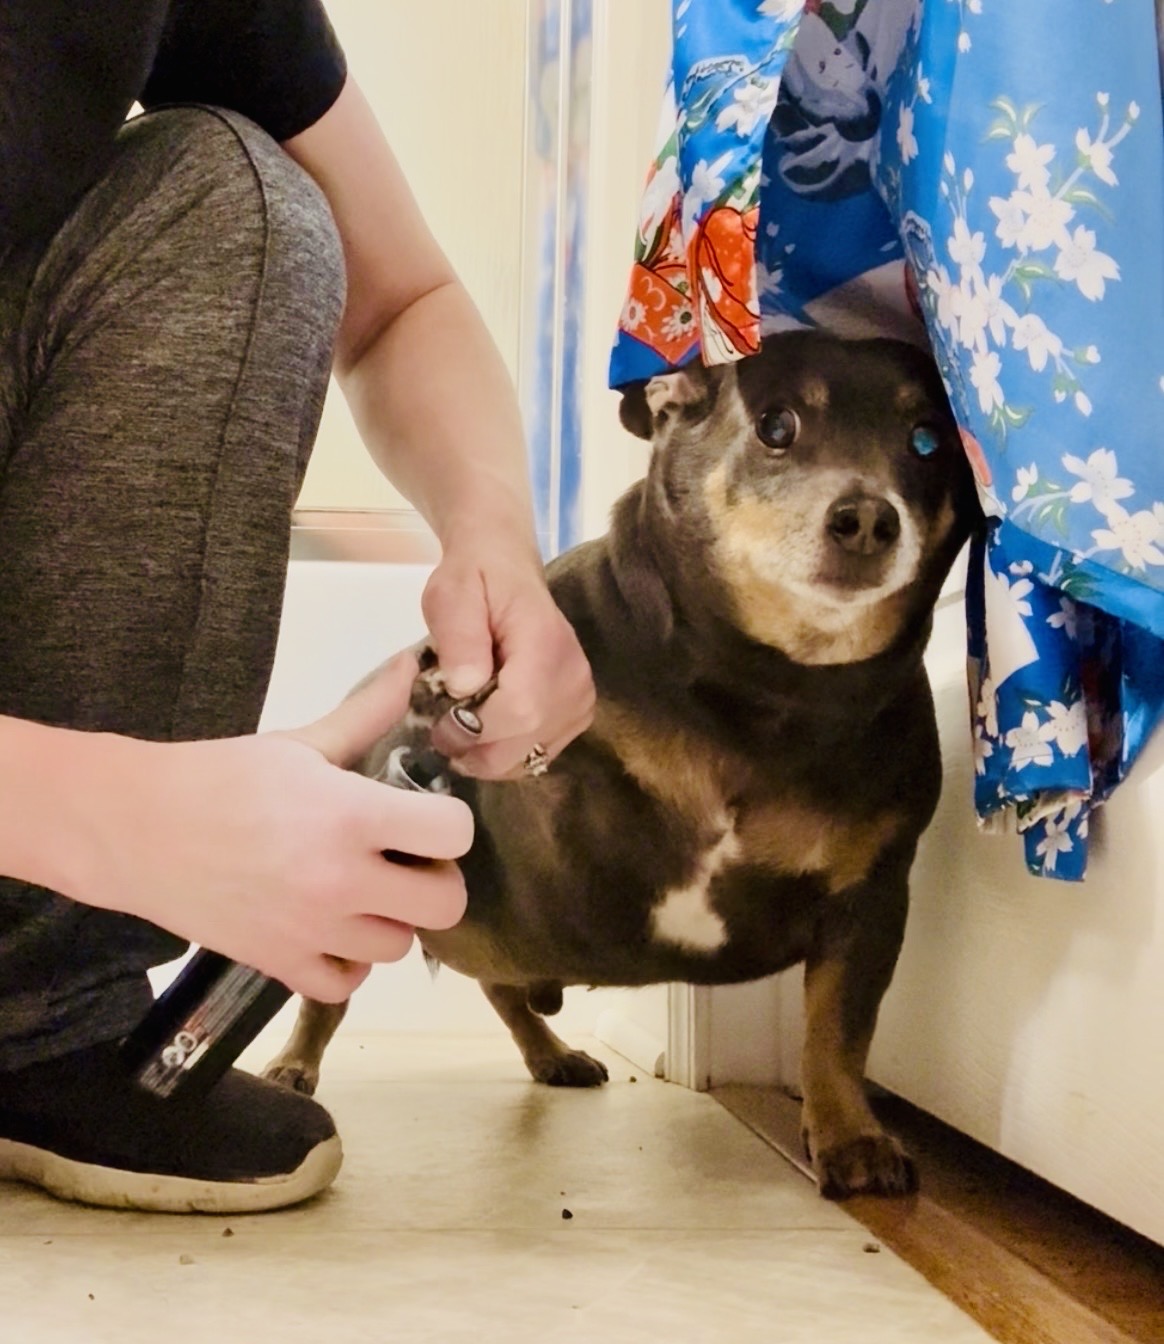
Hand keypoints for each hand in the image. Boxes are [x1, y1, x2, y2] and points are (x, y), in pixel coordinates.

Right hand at [60, 653, 473, 1001]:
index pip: (453, 834)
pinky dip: (349, 965)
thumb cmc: (221, 776)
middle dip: (437, 878)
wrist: (136, 829)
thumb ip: (367, 713)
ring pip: (400, 947)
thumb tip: (412, 669)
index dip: (450, 823)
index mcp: (350, 815)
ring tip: (366, 891)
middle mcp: (341, 880)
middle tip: (407, 859)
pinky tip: (335, 931)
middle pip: (445, 904)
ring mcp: (311, 930)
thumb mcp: (300, 741)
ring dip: (392, 920)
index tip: (428, 815)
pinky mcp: (279, 964)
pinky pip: (347, 986)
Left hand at [422, 533, 594, 777]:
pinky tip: (487, 730)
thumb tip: (465, 687)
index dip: (473, 730)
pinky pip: (538, 755)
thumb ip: (458, 638)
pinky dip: (506, 752)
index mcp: (545, 644)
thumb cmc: (474, 580)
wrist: (506, 569)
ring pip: (530, 758)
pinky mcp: (577, 714)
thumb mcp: (451, 596)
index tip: (437, 723)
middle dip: (475, 748)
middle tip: (442, 731)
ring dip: (488, 754)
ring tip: (463, 726)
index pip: (520, 711)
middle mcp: (574, 678)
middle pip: (525, 743)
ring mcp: (581, 700)